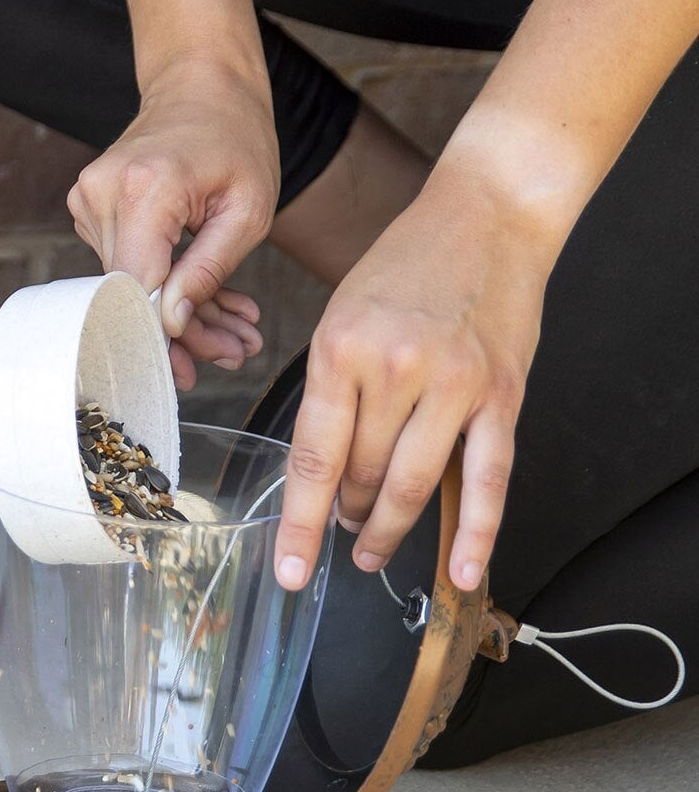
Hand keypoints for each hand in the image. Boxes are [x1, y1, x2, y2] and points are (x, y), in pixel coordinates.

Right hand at [67, 54, 278, 387]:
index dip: (162, 334)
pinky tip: (203, 295)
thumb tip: (172, 323)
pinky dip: (163, 283)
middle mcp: (103, 191)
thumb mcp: (248, 210)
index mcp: (146, 187)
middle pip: (132, 290)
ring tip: (233, 326)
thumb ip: (208, 269)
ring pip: (128, 283)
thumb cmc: (235, 140)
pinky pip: (124, 262)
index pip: (138, 284)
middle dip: (184, 330)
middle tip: (234, 350)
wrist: (202, 88)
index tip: (190, 370)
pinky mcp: (88, 205)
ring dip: (180, 310)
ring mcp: (88, 197)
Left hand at [274, 159, 554, 593]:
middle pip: (364, 475)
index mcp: (339, 349)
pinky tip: (464, 573)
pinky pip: (488, 480)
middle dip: (346, 514)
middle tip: (339, 531)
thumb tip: (326, 468)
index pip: (313, 457)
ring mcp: (454, 386)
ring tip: (371, 547)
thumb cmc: (404, 267)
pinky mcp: (502, 396)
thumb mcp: (342, 315)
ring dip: (390, 526)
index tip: (289, 570)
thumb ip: (333, 389)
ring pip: (415, 485)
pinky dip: (477, 533)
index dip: (298, 522)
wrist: (485, 218)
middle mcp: (394, 370)